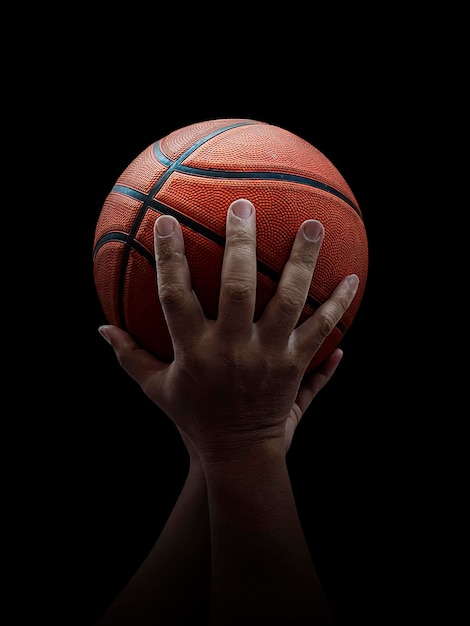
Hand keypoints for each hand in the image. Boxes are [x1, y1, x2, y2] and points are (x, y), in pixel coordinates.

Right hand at [99, 199, 357, 460]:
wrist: (238, 454)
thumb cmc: (194, 417)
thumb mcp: (156, 388)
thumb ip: (130, 355)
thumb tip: (100, 328)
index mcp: (193, 351)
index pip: (175, 296)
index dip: (169, 258)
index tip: (167, 222)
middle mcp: (232, 350)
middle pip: (237, 287)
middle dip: (241, 243)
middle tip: (243, 206)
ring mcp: (268, 357)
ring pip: (290, 300)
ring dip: (302, 260)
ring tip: (312, 224)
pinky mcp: (295, 365)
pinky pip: (321, 329)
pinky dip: (339, 304)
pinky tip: (351, 277)